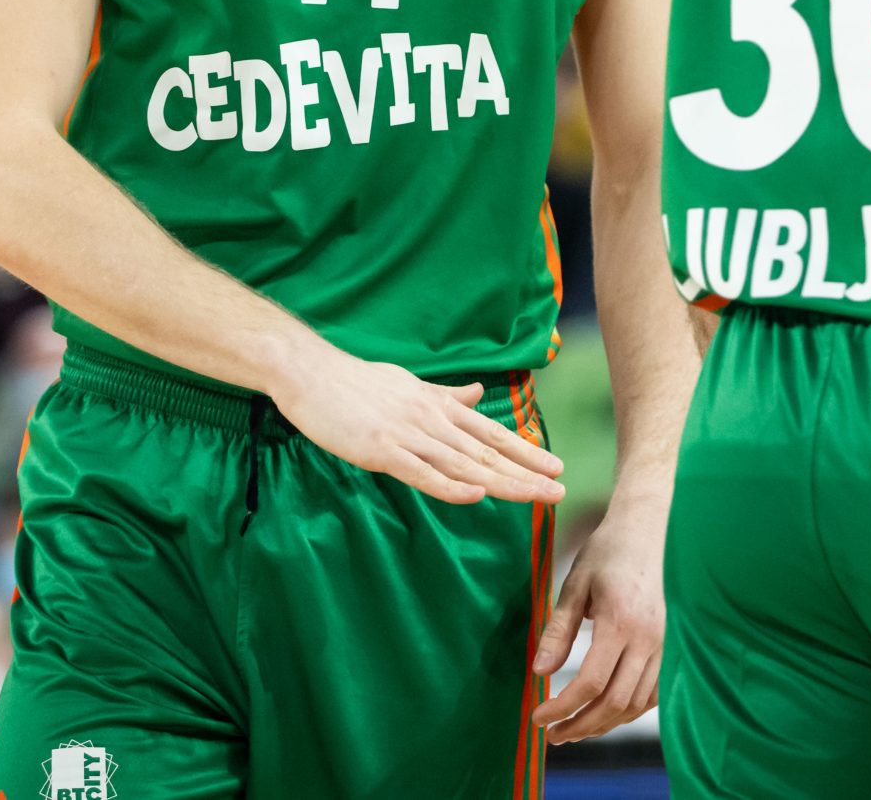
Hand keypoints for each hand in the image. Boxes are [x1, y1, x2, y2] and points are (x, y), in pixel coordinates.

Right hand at [270, 347, 564, 505]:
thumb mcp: (409, 384)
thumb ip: (446, 395)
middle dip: (525, 472)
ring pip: (464, 465)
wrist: (310, 373)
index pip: (491, 432)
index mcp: (438, 405)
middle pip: (486, 452)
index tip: (555, 466)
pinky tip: (476, 496)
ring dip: (501, 483)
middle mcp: (431, 420)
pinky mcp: (381, 451)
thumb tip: (477, 393)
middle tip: (560, 490)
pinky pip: (421, 473)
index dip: (524, 451)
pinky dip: (450, 485)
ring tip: (534, 497)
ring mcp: (407, 435)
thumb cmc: (356, 381)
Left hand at [531, 491, 667, 743]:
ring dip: (604, 724)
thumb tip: (540, 673)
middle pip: (615, 703)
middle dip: (581, 725)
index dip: (562, 707)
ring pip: (636, 703)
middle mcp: (648, 639)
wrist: (649, 530)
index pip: (591, 683)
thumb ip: (559, 631)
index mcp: (621, 622)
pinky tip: (608, 713)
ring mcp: (665, 644)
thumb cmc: (608, 552)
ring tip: (576, 729)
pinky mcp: (671, 645)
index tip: (538, 716)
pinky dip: (629, 711)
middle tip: (554, 735)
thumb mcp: (575, 585)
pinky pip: (653, 693)